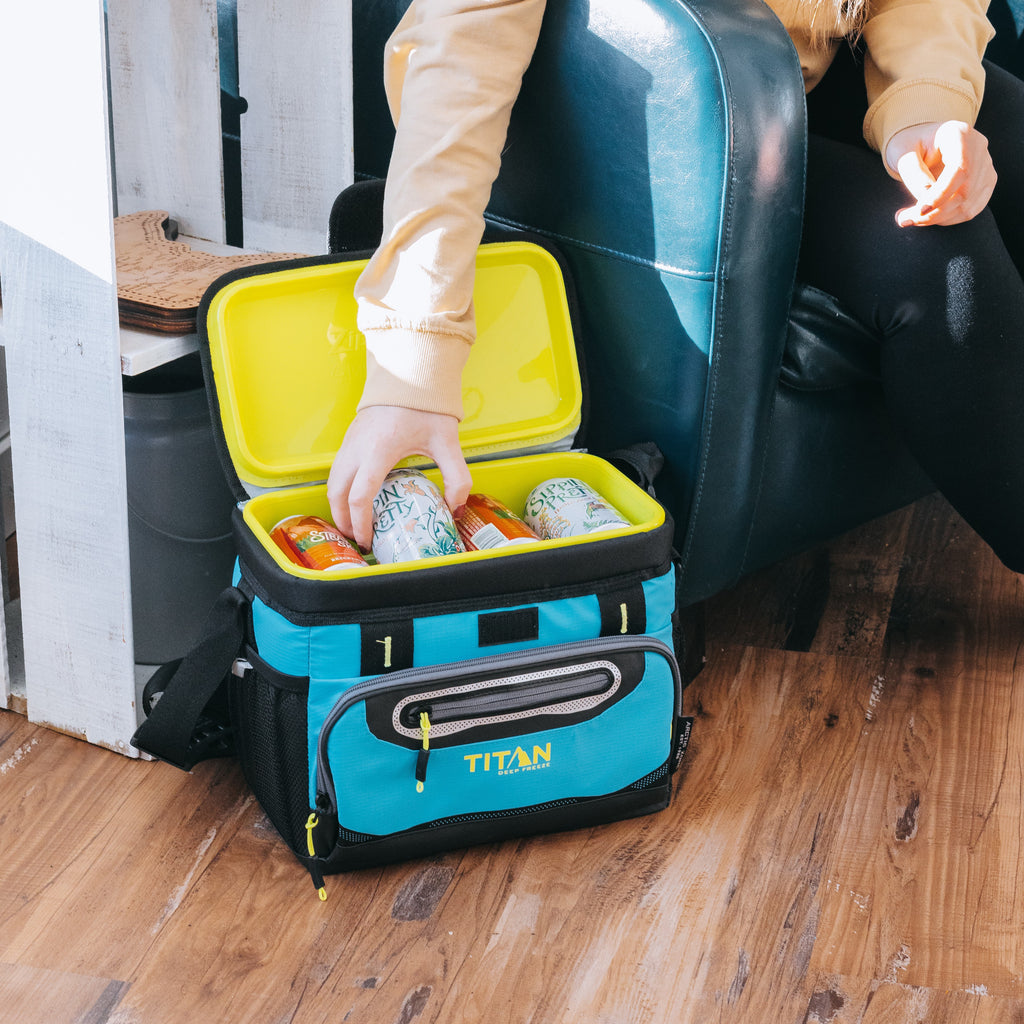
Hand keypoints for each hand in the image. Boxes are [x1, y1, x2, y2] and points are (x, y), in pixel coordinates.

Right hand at [326, 406, 472, 550]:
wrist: (410, 372)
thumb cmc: (427, 404)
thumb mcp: (447, 441)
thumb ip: (457, 477)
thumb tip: (456, 509)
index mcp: (379, 450)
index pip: (360, 496)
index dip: (361, 523)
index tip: (369, 539)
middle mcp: (357, 447)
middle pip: (337, 493)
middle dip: (343, 520)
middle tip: (357, 538)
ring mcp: (350, 441)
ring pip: (332, 481)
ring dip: (337, 505)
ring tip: (353, 523)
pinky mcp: (350, 438)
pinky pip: (337, 469)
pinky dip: (340, 489)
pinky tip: (355, 497)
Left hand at [887, 121, 996, 226]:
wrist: (922, 142)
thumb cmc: (909, 145)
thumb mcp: (902, 154)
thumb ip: (914, 175)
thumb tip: (927, 201)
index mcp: (958, 134)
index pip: (959, 169)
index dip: (941, 194)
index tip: (919, 211)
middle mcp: (978, 147)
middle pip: (965, 191)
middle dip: (934, 213)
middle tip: (904, 220)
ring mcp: (986, 164)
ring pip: (968, 204)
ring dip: (938, 219)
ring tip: (910, 219)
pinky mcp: (986, 180)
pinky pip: (972, 209)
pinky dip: (948, 219)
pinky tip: (929, 217)